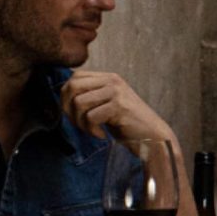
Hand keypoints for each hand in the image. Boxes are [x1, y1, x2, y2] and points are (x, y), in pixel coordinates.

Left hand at [60, 71, 176, 145]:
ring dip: (80, 122)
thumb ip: (91, 97)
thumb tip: (63, 97)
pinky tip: (102, 135)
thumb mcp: (108, 104)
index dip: (66, 97)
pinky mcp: (119, 106)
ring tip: (92, 130)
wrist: (153, 137)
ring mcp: (116, 92)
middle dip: (68, 109)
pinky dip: (92, 130)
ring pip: (79, 102)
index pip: (74, 77)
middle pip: (72, 86)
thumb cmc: (128, 125)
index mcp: (108, 77)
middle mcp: (112, 80)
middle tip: (79, 124)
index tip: (73, 115)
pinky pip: (91, 117)